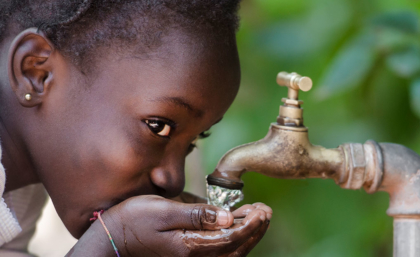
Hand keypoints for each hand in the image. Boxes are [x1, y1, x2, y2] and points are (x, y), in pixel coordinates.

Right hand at [68, 195, 271, 256]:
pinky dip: (233, 238)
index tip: (262, 210)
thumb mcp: (163, 211)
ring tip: (257, 215)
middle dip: (254, 230)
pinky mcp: (188, 253)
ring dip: (247, 235)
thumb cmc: (133, 221)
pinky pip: (218, 250)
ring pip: (230, 252)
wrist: (111, 240)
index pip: (232, 239)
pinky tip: (237, 222)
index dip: (250, 225)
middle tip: (265, 211)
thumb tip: (228, 217)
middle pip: (235, 249)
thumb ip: (197, 215)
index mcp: (190, 246)